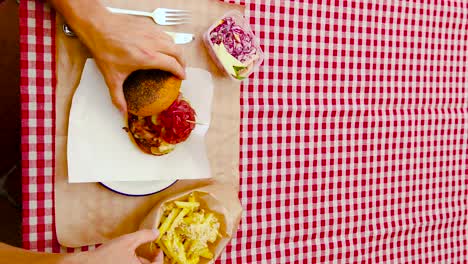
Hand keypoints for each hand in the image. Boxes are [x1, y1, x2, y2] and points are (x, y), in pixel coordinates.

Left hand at [62, 3, 185, 113]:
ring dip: (176, 50)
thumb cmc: (105, 49)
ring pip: (172, 40)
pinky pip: (163, 33)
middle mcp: (153, 44)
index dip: (180, 72)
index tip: (182, 77)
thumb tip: (122, 111)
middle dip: (182, 61)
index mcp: (148, 57)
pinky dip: (167, 40)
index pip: (173, 64)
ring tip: (174, 57)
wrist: (97, 27)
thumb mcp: (112, 77)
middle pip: (177, 52)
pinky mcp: (147, 24)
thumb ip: (118, 97)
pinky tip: (162, 45)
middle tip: (181, 68)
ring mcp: (151, 32)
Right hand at [67, 229, 162, 263]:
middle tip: (149, 250)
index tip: (158, 249)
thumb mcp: (127, 241)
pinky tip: (125, 258)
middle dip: (149, 260)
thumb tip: (156, 232)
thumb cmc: (106, 255)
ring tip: (133, 253)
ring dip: (140, 262)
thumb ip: (144, 236)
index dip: (160, 256)